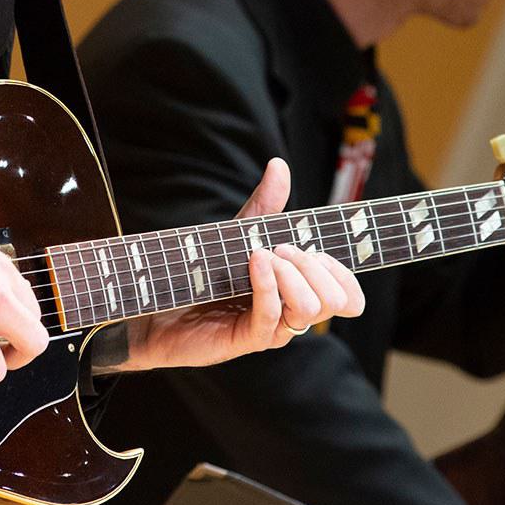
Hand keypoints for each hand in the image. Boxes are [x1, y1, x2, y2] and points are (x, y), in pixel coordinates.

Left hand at [113, 158, 364, 371]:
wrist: (156, 303)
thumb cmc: (201, 272)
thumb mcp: (238, 234)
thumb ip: (263, 206)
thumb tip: (279, 165)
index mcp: (297, 293)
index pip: (347, 295)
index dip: (341, 271)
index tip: (314, 247)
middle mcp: (289, 314)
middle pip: (337, 301)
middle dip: (316, 266)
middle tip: (281, 248)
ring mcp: (270, 329)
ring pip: (310, 310)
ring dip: (293, 275)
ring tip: (263, 255)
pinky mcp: (245, 339)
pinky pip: (271, 317)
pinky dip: (267, 284)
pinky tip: (255, 261)